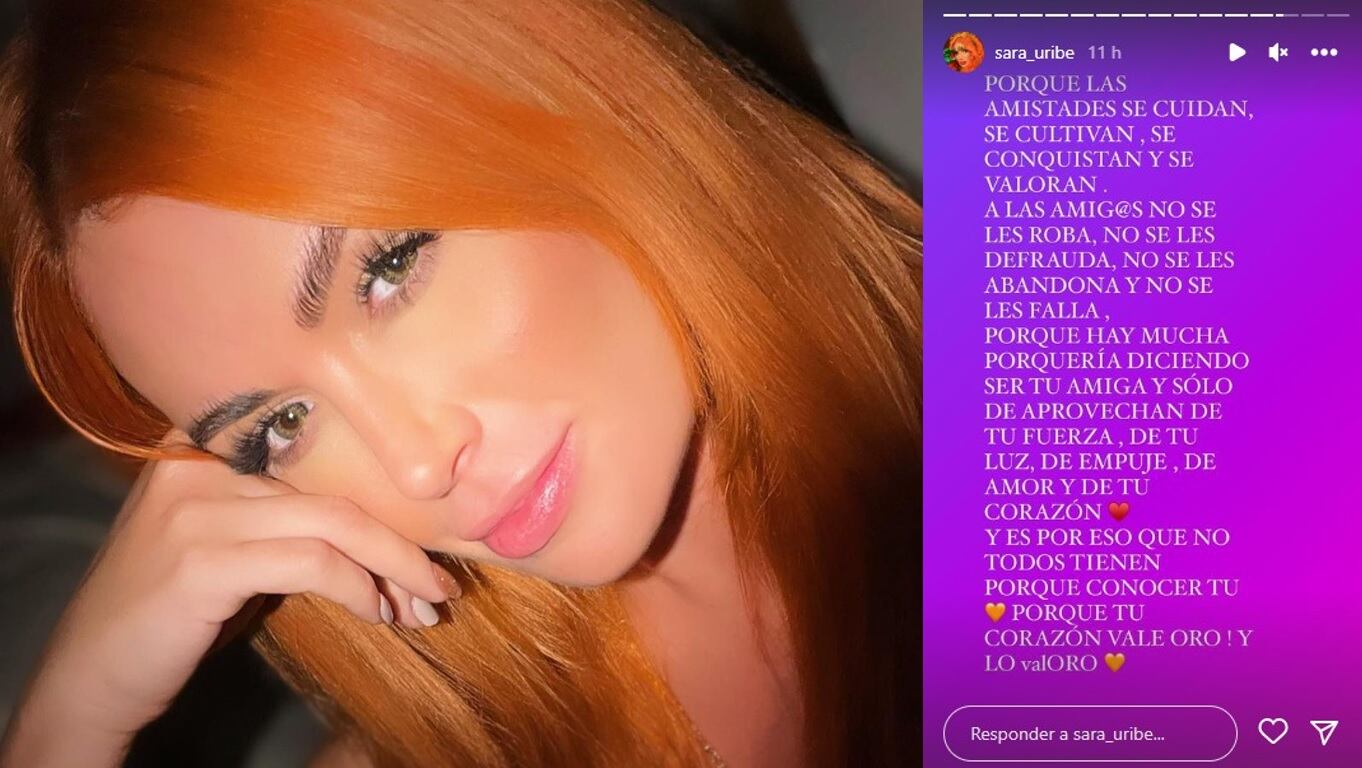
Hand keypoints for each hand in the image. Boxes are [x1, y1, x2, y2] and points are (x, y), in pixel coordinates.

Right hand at [0, 429, 456, 765]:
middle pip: (334, 482)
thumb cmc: (175, 609)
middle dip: (400, 538)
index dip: (383, 485)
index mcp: (206, 440)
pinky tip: (375, 612)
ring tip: (424, 606)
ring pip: (333, 521)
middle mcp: (197, 459)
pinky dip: (356, 588)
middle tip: (442, 582)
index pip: (319, 440)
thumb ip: (289, 513)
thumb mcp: (233, 539)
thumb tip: (391, 525)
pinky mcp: (200, 560)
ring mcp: (196, 507)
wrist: (91, 673)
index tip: (431, 530)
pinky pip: (310, 562)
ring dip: (393, 568)